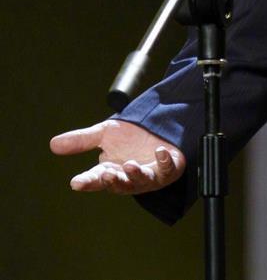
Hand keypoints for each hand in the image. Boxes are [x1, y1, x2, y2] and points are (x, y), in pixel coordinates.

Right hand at [50, 119, 185, 193]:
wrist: (156, 127)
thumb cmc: (129, 136)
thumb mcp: (104, 133)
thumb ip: (82, 140)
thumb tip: (53, 144)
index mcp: (111, 170)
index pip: (96, 179)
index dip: (87, 182)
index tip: (77, 183)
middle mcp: (129, 177)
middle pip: (119, 184)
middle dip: (113, 180)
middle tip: (107, 173)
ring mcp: (150, 175)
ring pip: (142, 181)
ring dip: (135, 175)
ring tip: (130, 165)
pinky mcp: (169, 168)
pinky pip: (168, 168)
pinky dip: (164, 162)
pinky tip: (160, 152)